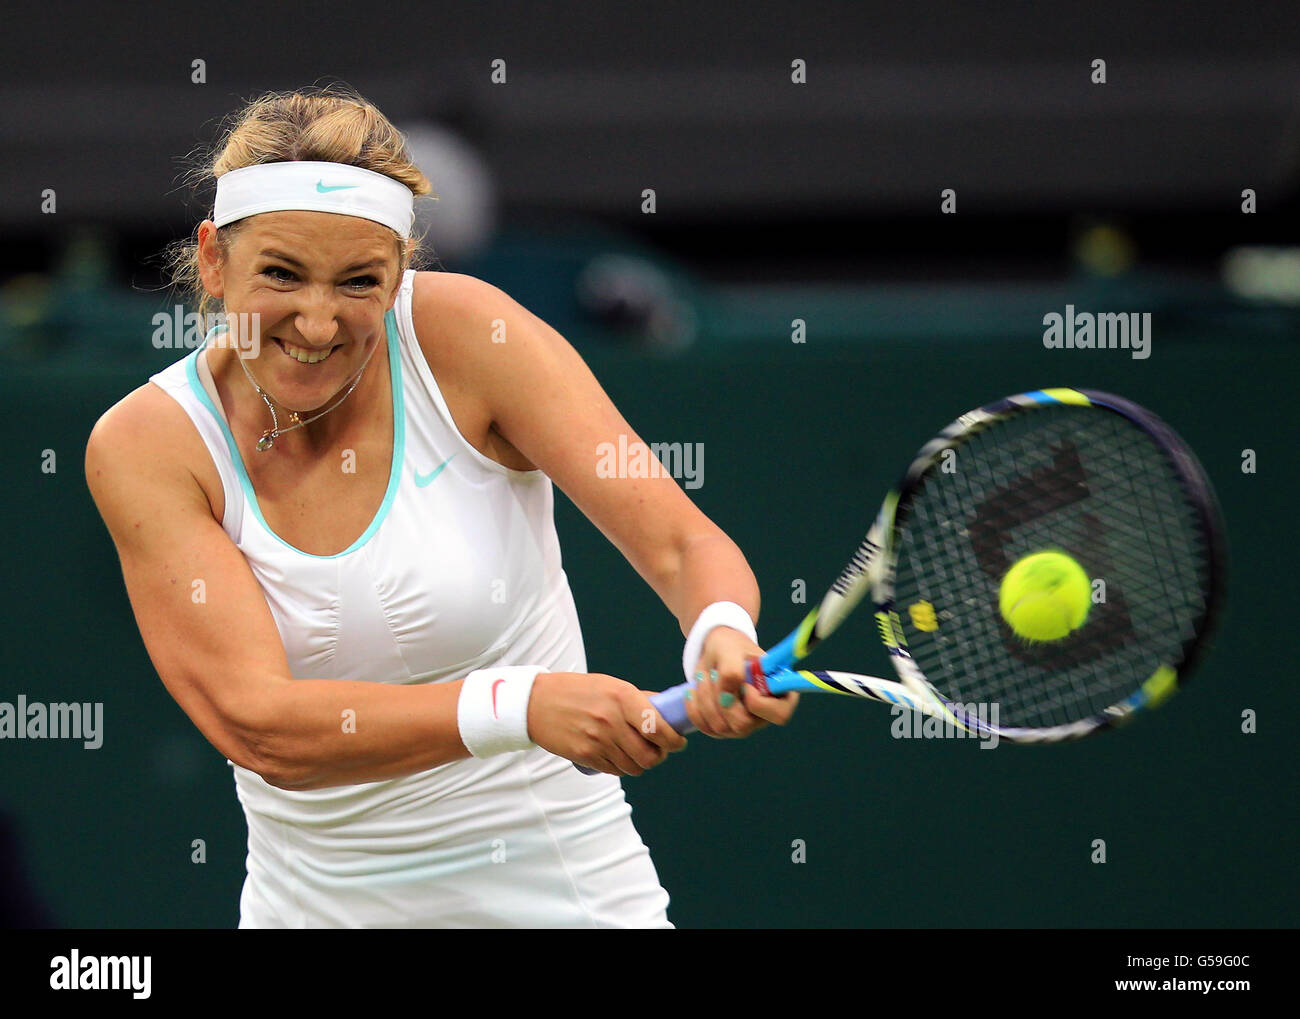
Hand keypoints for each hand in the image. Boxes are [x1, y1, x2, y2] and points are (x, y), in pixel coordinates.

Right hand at [527, 672, 686, 775]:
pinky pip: (614, 770)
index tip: (678, 741)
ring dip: (641, 764)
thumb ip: (638, 700)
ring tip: (638, 753)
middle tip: (660, 750)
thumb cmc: (578, 691)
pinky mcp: (585, 755)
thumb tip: (667, 712)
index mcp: (622, 697)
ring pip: (634, 767)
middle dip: (660, 756)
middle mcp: (612, 720)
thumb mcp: (610, 685)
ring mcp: (598, 740)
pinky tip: (618, 755)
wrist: (537, 702)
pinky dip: (621, 767)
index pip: (660, 728)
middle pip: (650, 755)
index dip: (674, 740)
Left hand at [684, 626, 799, 737]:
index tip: (744, 684)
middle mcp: (765, 714)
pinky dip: (695, 708)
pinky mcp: (725, 728)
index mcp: (780, 693)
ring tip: (704, 677)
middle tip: (714, 674)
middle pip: (743, 725)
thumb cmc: (730, 647)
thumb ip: (732, 669)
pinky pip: (706, 728)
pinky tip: (693, 691)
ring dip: (705, 699)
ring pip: (721, 728)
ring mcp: (745, 724)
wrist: (715, 651)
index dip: (757, 703)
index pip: (780, 715)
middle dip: (721, 699)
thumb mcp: (730, 649)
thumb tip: (728, 695)